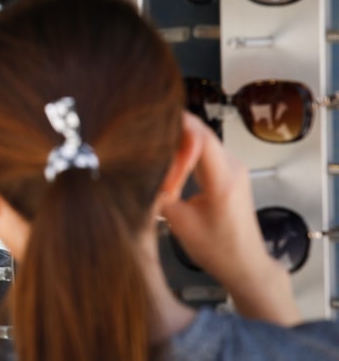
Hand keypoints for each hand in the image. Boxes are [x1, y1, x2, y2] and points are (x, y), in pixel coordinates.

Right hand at [161, 112, 299, 324]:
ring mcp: (234, 168)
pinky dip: (187, 149)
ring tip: (157, 150)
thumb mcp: (179, 222)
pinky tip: (171, 159)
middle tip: (147, 136)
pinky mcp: (230, 171)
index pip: (201, 137)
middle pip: (201, 132)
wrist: (245, 264)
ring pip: (203, 139)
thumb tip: (142, 171)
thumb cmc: (218, 249)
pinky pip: (206, 150)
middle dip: (173, 130)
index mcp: (223, 181)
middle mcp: (233, 168)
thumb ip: (160, 191)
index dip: (176, 125)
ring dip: (180, 140)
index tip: (153, 124)